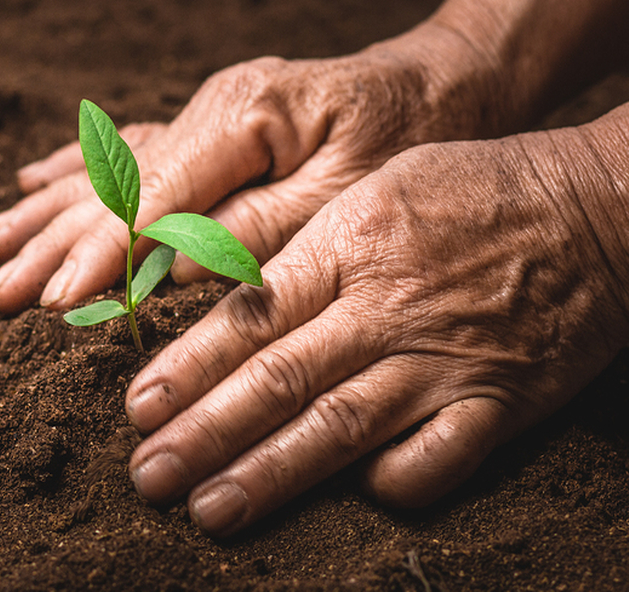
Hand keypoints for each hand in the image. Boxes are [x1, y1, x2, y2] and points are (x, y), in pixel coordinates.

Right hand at [0, 22, 497, 314]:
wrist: (443, 83)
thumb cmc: (407, 137)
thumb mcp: (344, 193)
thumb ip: (256, 230)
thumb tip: (173, 271)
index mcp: (245, 119)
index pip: (153, 201)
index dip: (100, 256)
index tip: (53, 302)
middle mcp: (212, 110)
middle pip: (116, 186)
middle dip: (54, 243)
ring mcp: (207, 116)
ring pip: (112, 170)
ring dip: (50, 213)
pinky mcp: (213, 127)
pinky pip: (135, 152)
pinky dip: (82, 173)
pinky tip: (37, 178)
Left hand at [125, 120, 628, 536]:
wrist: (591, 207)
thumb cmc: (472, 190)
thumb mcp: (374, 192)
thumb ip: (304, 252)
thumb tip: (231, 307)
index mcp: (350, 248)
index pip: (252, 317)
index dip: (190, 368)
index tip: (140, 408)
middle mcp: (386, 310)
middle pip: (279, 380)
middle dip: (206, 433)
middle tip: (149, 475)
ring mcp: (443, 360)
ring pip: (340, 426)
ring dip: (269, 472)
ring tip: (210, 508)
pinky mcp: (499, 400)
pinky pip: (436, 459)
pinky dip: (390, 482)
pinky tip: (352, 494)